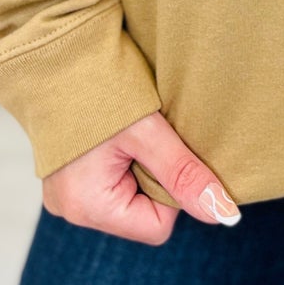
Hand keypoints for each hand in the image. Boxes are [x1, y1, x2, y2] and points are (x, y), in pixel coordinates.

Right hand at [41, 110, 242, 242]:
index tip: (161, 151)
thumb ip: (186, 175)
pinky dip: (122, 164)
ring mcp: (66, 197)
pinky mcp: (67, 181)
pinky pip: (111, 185)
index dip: (172, 191)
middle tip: (144, 140)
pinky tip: (115, 139)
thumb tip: (225, 215)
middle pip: (141, 215)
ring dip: (138, 169)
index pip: (158, 227)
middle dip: (154, 179)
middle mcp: (72, 210)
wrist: (58, 57)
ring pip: (129, 199)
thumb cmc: (99, 90)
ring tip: (126, 136)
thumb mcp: (150, 132)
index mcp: (87, 207)